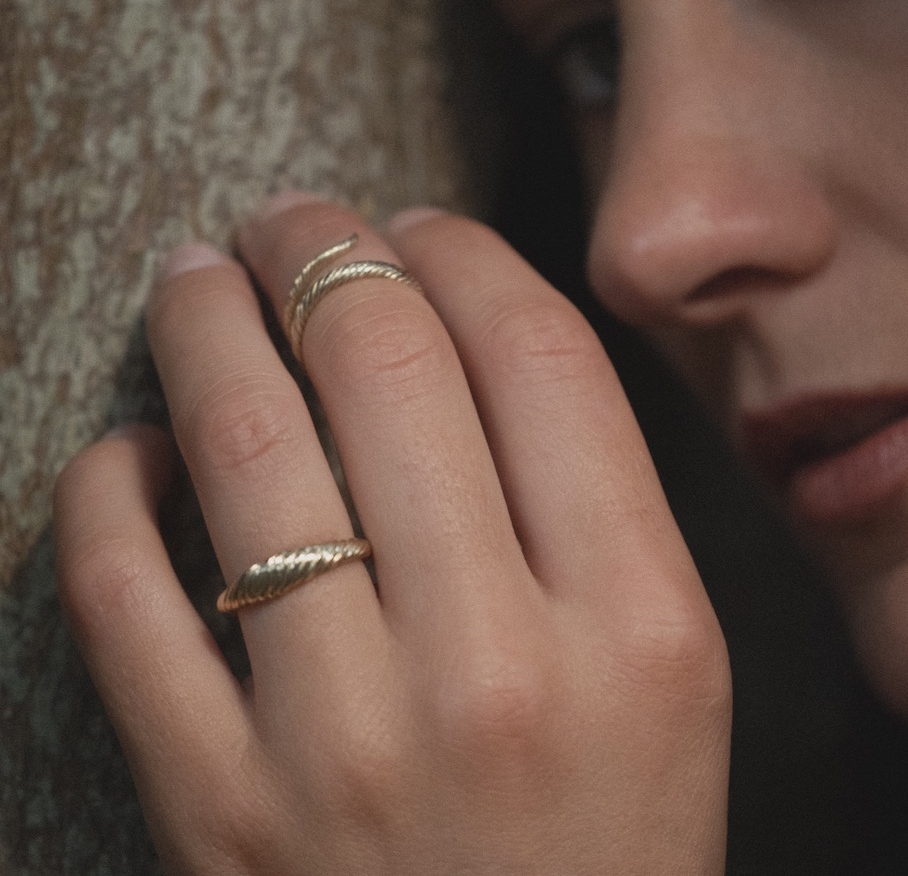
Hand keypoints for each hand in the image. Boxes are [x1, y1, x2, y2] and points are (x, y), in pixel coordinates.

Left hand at [54, 196, 730, 874]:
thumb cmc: (614, 840)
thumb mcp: (673, 667)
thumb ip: (597, 502)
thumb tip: (469, 337)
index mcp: (639, 620)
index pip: (537, 356)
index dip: (465, 253)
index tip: (420, 225)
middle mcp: (498, 667)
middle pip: (387, 364)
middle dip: (325, 249)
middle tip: (294, 218)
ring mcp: (343, 743)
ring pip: (244, 444)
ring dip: (204, 322)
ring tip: (197, 272)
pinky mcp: (215, 816)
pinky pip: (126, 595)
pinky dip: (110, 488)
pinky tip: (133, 447)